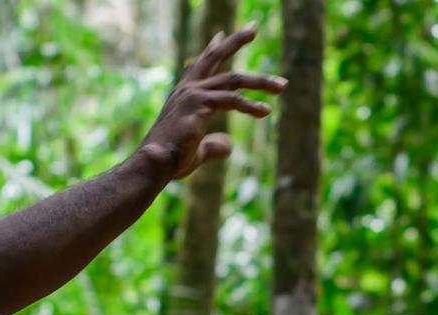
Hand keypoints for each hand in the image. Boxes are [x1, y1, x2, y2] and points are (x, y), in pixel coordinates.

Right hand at [138, 23, 285, 179]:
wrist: (155, 163)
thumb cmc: (171, 159)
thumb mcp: (197, 150)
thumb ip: (213, 145)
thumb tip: (229, 145)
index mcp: (184, 94)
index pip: (200, 64)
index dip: (212, 48)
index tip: (221, 35)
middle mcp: (188, 88)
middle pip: (215, 56)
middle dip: (236, 40)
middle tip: (254, 27)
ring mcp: (193, 94)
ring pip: (234, 78)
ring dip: (261, 80)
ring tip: (282, 85)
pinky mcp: (201, 105)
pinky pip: (233, 100)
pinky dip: (251, 105)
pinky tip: (265, 111)